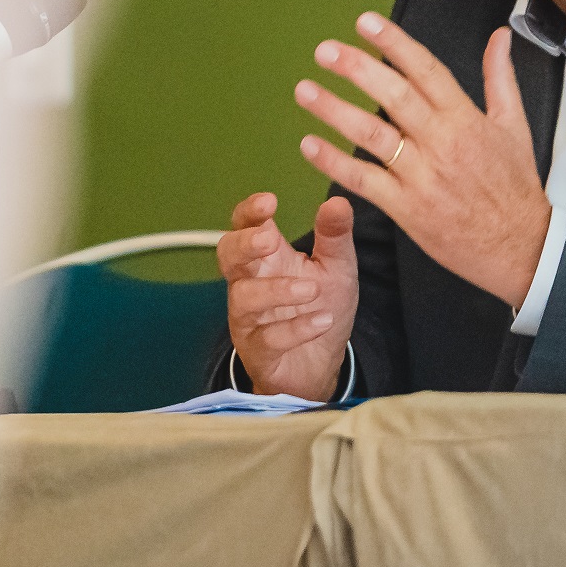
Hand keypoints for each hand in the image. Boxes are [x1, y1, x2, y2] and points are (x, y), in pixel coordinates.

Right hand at [217, 189, 357, 399]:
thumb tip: (338, 201)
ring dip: (277, 290)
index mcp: (268, 257)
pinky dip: (295, 329)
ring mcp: (249, 318)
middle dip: (244, 244)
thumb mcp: (337, 268)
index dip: (249, 212)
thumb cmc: (321, 307)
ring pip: (244, 298)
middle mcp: (250, 283)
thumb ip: (335, 237)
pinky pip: (267, 339)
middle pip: (227, 255)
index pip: (245, 226)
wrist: (321, 365)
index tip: (269, 201)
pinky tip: (322, 321)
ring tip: (313, 290)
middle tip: (269, 240)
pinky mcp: (258, 351)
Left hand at [295, 14, 548, 308]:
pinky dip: (334, 163)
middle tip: (325, 50)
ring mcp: (422, 176)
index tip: (365, 22)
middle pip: (394, 95)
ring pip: (372, 135)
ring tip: (305, 91)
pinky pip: (364, 180)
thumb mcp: (515, 126)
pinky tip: (309, 145)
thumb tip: (499, 36)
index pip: (425, 70)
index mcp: (466, 119)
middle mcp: (442, 142)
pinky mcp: (407, 208)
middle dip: (356, 68)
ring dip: (335, 110)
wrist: (520, 246)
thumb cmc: (514, 186)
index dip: (394, 43)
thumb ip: (500, 77)